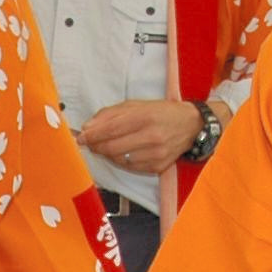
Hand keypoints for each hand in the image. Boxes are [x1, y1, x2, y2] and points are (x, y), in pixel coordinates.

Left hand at [77, 99, 208, 175]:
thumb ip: (110, 114)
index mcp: (145, 116)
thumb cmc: (160, 113)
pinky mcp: (158, 166)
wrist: (190, 125)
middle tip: (91, 143)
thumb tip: (87, 127)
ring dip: (109, 154)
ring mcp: (156, 154)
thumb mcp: (136, 105)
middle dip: (97, 146)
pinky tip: (124, 152)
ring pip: (120, 159)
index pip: (111, 129)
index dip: (93, 135)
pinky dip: (122, 160)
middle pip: (112, 147)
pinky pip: (130, 167)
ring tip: (109, 145)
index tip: (81, 137)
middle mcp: (152, 136)